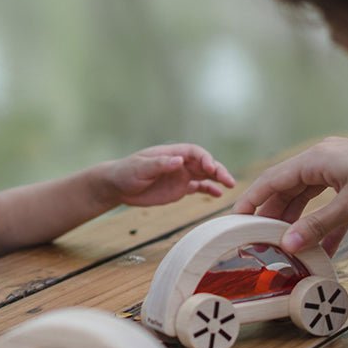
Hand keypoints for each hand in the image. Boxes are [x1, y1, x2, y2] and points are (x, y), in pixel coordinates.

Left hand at [104, 144, 234, 207]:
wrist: (118, 186)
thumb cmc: (126, 172)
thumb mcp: (140, 168)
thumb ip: (159, 164)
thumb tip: (179, 161)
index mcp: (172, 153)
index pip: (195, 152)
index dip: (205, 159)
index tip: (211, 168)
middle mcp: (180, 163)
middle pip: (204, 163)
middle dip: (217, 169)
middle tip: (228, 180)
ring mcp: (181, 176)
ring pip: (205, 175)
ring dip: (218, 179)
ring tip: (229, 186)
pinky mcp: (180, 189)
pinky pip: (199, 188)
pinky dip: (210, 190)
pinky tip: (219, 195)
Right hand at [232, 136, 347, 255]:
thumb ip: (317, 225)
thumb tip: (288, 243)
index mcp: (317, 158)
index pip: (273, 180)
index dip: (252, 201)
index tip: (236, 219)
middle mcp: (323, 159)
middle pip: (287, 188)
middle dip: (273, 215)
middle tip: (259, 240)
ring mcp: (339, 168)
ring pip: (307, 196)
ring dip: (297, 220)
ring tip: (285, 245)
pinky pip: (329, 202)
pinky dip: (323, 223)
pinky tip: (320, 248)